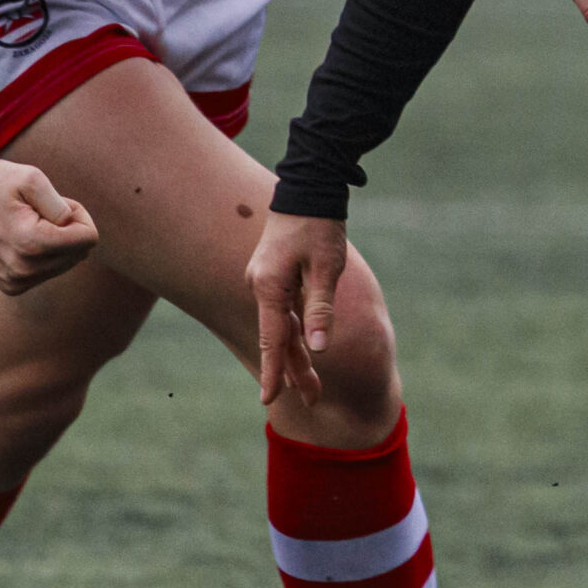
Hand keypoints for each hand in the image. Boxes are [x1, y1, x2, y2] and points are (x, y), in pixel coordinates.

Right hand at [0, 159, 97, 294]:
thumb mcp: (33, 179)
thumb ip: (62, 206)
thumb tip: (77, 233)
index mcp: (31, 243)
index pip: (88, 239)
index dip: (79, 215)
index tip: (56, 204)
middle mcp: (24, 269)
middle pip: (80, 253)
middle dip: (69, 229)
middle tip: (41, 212)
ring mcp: (16, 281)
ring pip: (66, 264)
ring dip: (57, 241)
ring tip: (30, 223)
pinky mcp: (11, 286)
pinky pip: (48, 271)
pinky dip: (44, 254)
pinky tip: (23, 238)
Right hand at [248, 211, 347, 406]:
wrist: (309, 187)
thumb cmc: (320, 226)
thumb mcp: (327, 267)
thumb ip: (321, 307)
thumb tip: (318, 348)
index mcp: (269, 287)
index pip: (272, 339)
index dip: (273, 371)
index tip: (268, 398)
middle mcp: (261, 286)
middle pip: (279, 337)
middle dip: (296, 370)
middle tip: (315, 400)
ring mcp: (265, 280)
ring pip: (282, 327)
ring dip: (297, 355)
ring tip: (313, 388)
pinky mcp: (273, 275)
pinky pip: (283, 312)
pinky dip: (294, 333)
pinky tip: (304, 350)